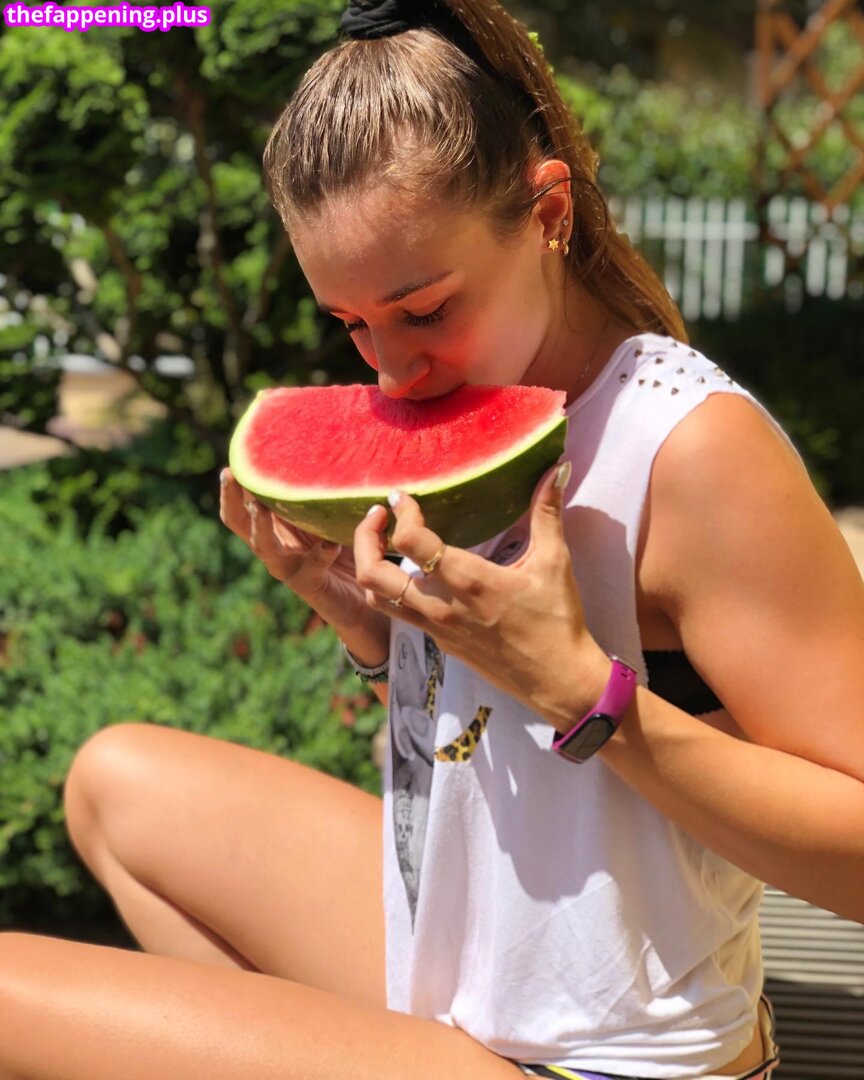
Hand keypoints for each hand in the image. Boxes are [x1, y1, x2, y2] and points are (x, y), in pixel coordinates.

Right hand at [219, 468, 388, 650]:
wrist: (363, 597)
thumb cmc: (347, 549)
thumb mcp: (330, 516)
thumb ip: (321, 494)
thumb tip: (327, 454)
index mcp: (275, 527)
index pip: (242, 504)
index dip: (233, 487)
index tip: (231, 464)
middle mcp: (274, 547)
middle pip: (239, 522)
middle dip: (232, 498)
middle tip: (229, 474)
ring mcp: (288, 568)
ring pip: (263, 546)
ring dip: (259, 525)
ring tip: (259, 506)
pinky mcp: (310, 585)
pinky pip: (310, 568)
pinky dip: (320, 554)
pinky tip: (330, 545)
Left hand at [353, 462, 609, 723]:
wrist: (557, 679)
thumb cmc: (557, 620)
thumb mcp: (555, 562)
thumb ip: (547, 512)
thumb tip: (557, 467)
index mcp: (470, 581)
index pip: (413, 542)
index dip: (401, 514)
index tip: (402, 496)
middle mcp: (443, 606)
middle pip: (374, 574)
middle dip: (365, 539)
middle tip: (377, 515)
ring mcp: (437, 628)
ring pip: (377, 598)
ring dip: (368, 566)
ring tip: (380, 541)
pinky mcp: (439, 642)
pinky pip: (399, 613)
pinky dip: (389, 588)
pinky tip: (406, 571)